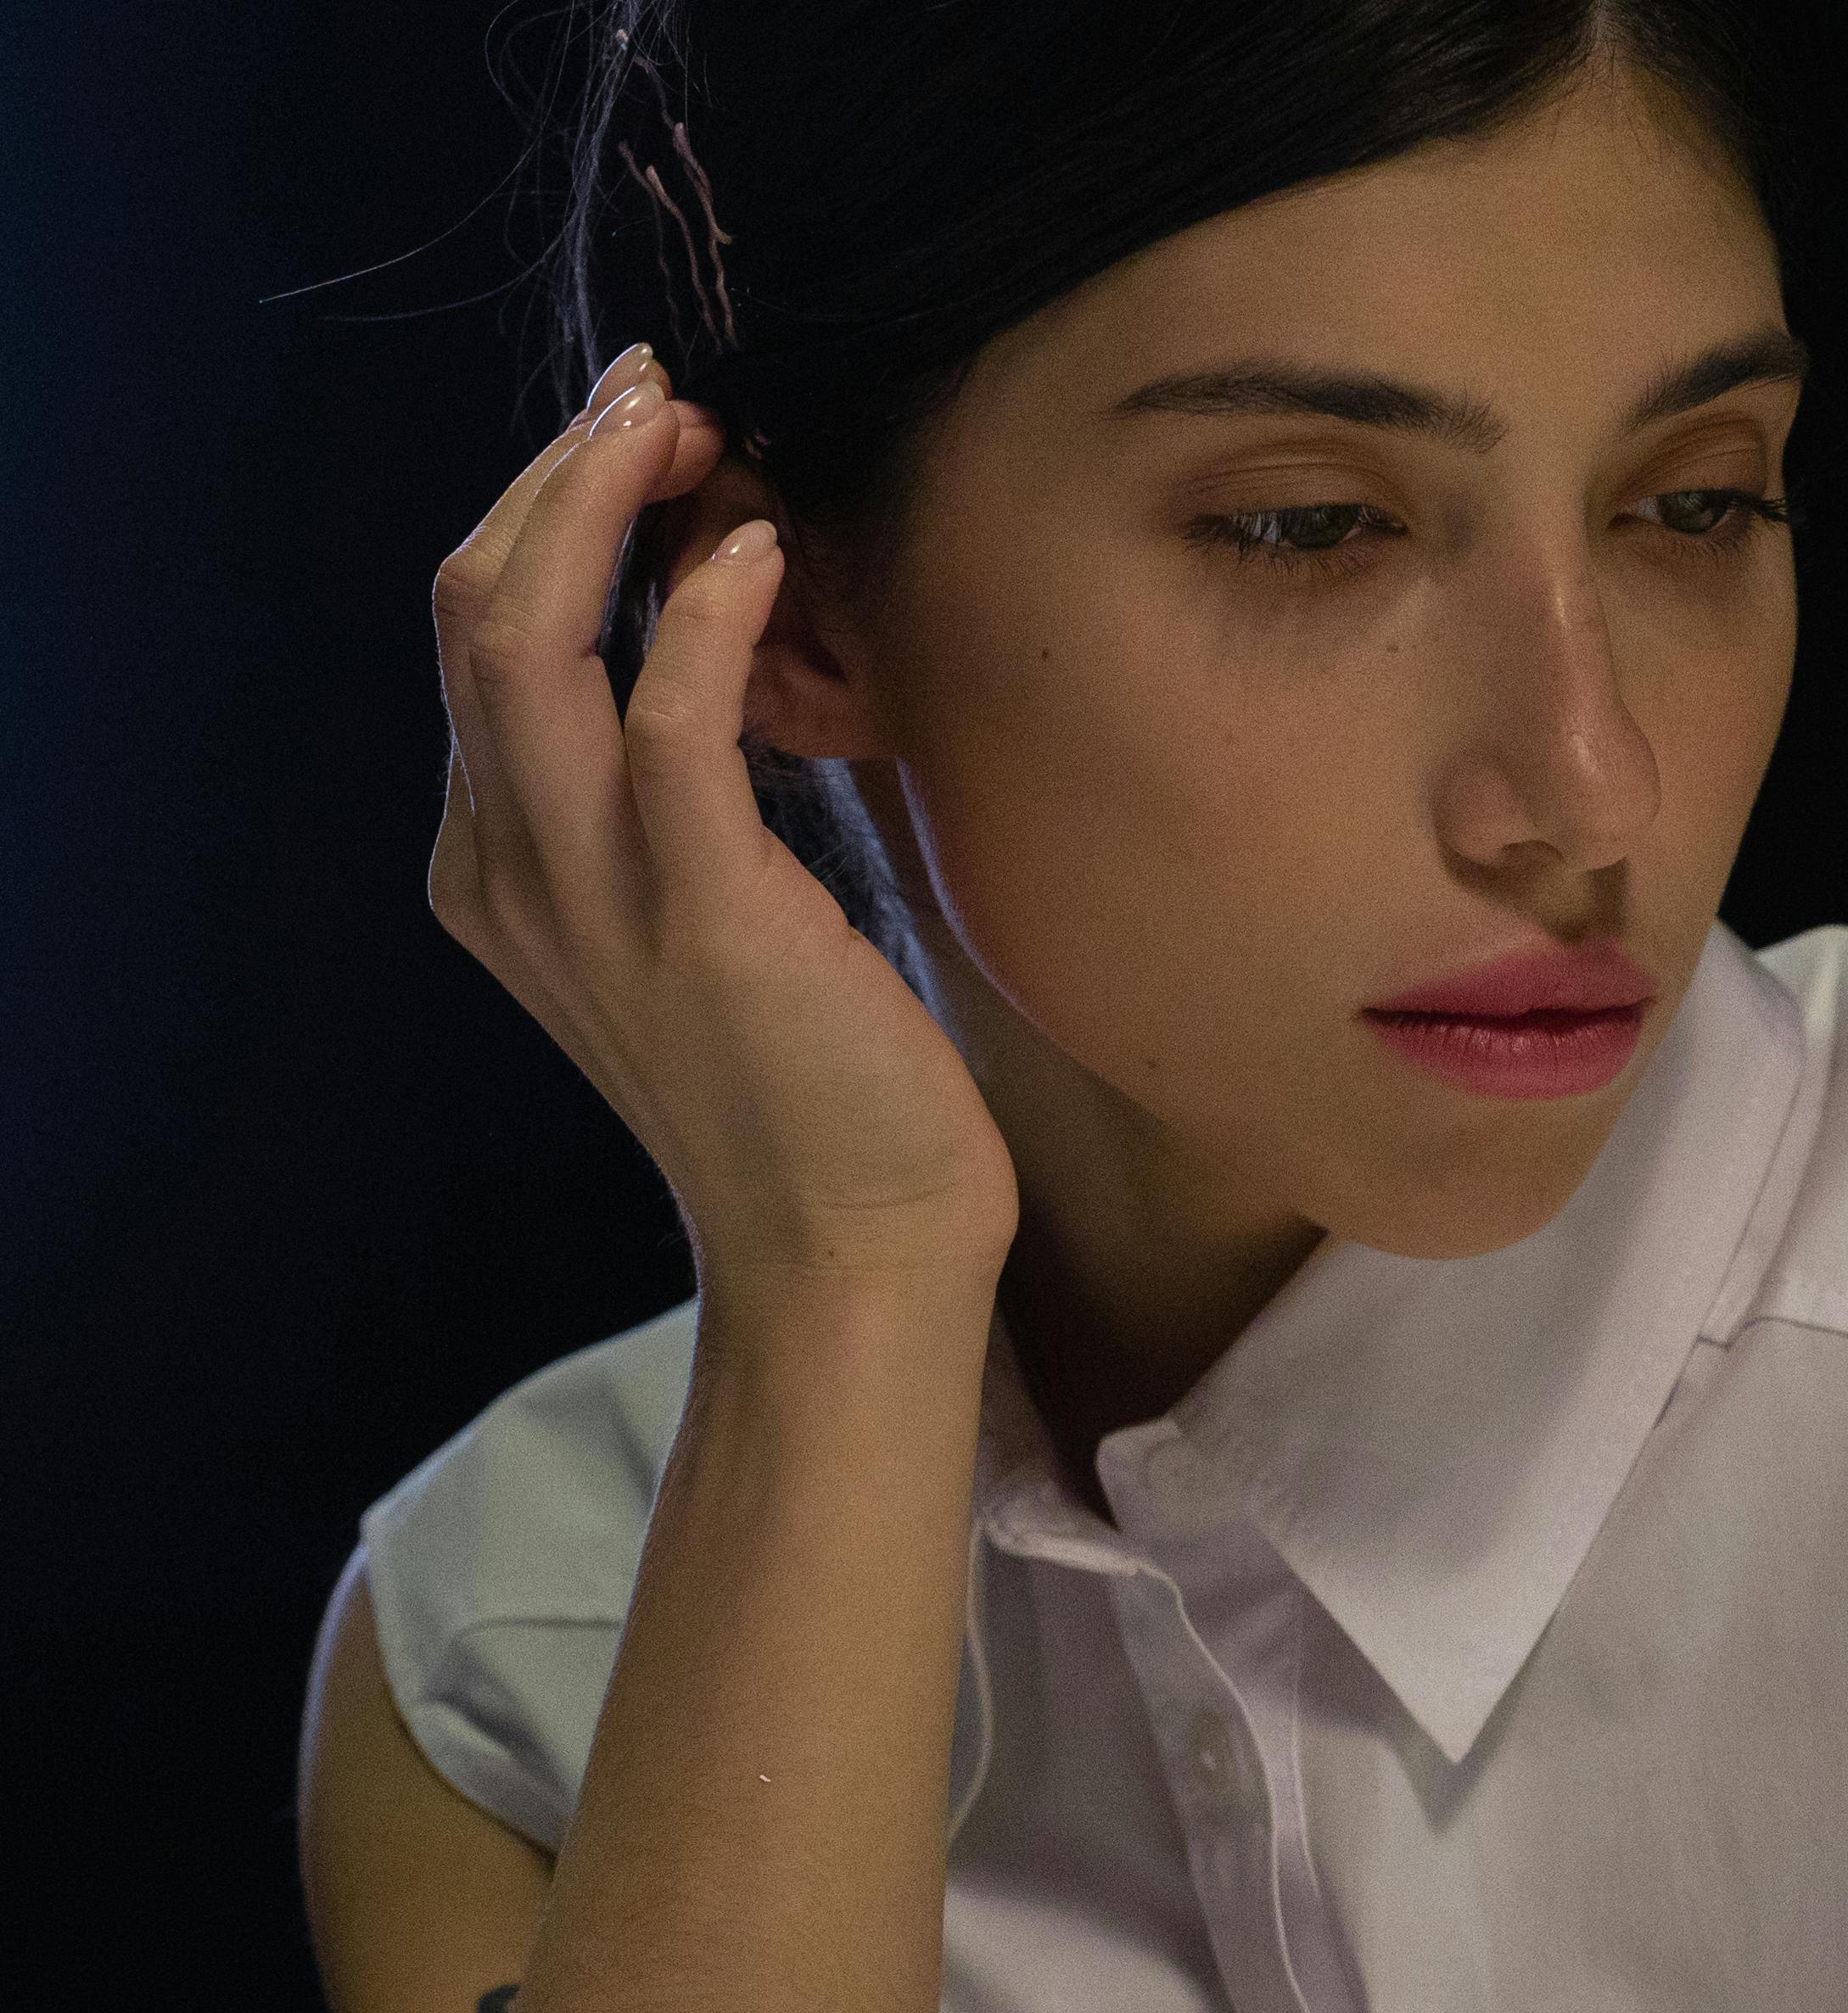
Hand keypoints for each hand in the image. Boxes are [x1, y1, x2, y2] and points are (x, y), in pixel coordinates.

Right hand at [425, 346, 1017, 1304]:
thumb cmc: (818, 1091)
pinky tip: (756, 548)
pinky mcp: (702, 916)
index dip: (548, 511)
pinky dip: (700, 612)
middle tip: (657, 395)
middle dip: (558, 476)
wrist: (854, 1261)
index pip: (477, 638)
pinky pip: (667, 723)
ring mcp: (591, 894)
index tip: (643, 439)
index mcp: (499, 867)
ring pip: (526, 638)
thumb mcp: (711, 917)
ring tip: (688, 427)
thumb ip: (680, 796)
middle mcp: (511, 870)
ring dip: (600, 503)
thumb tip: (724, 636)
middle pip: (472, 607)